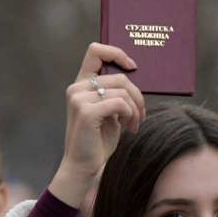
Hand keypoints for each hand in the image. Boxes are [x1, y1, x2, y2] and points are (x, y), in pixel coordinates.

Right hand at [49, 43, 146, 207]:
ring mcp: (79, 98)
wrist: (84, 165)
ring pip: (123, 91)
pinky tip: (129, 128)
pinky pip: (120, 103)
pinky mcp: (86, 111)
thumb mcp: (109, 112)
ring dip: (136, 109)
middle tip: (141, 115)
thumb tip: (136, 79)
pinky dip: (130, 115)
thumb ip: (115, 93)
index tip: (133, 66)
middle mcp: (76, 88)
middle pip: (120, 77)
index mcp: (81, 84)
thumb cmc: (99, 140)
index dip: (117, 53)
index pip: (96, 51)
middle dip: (138, 96)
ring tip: (134, 124)